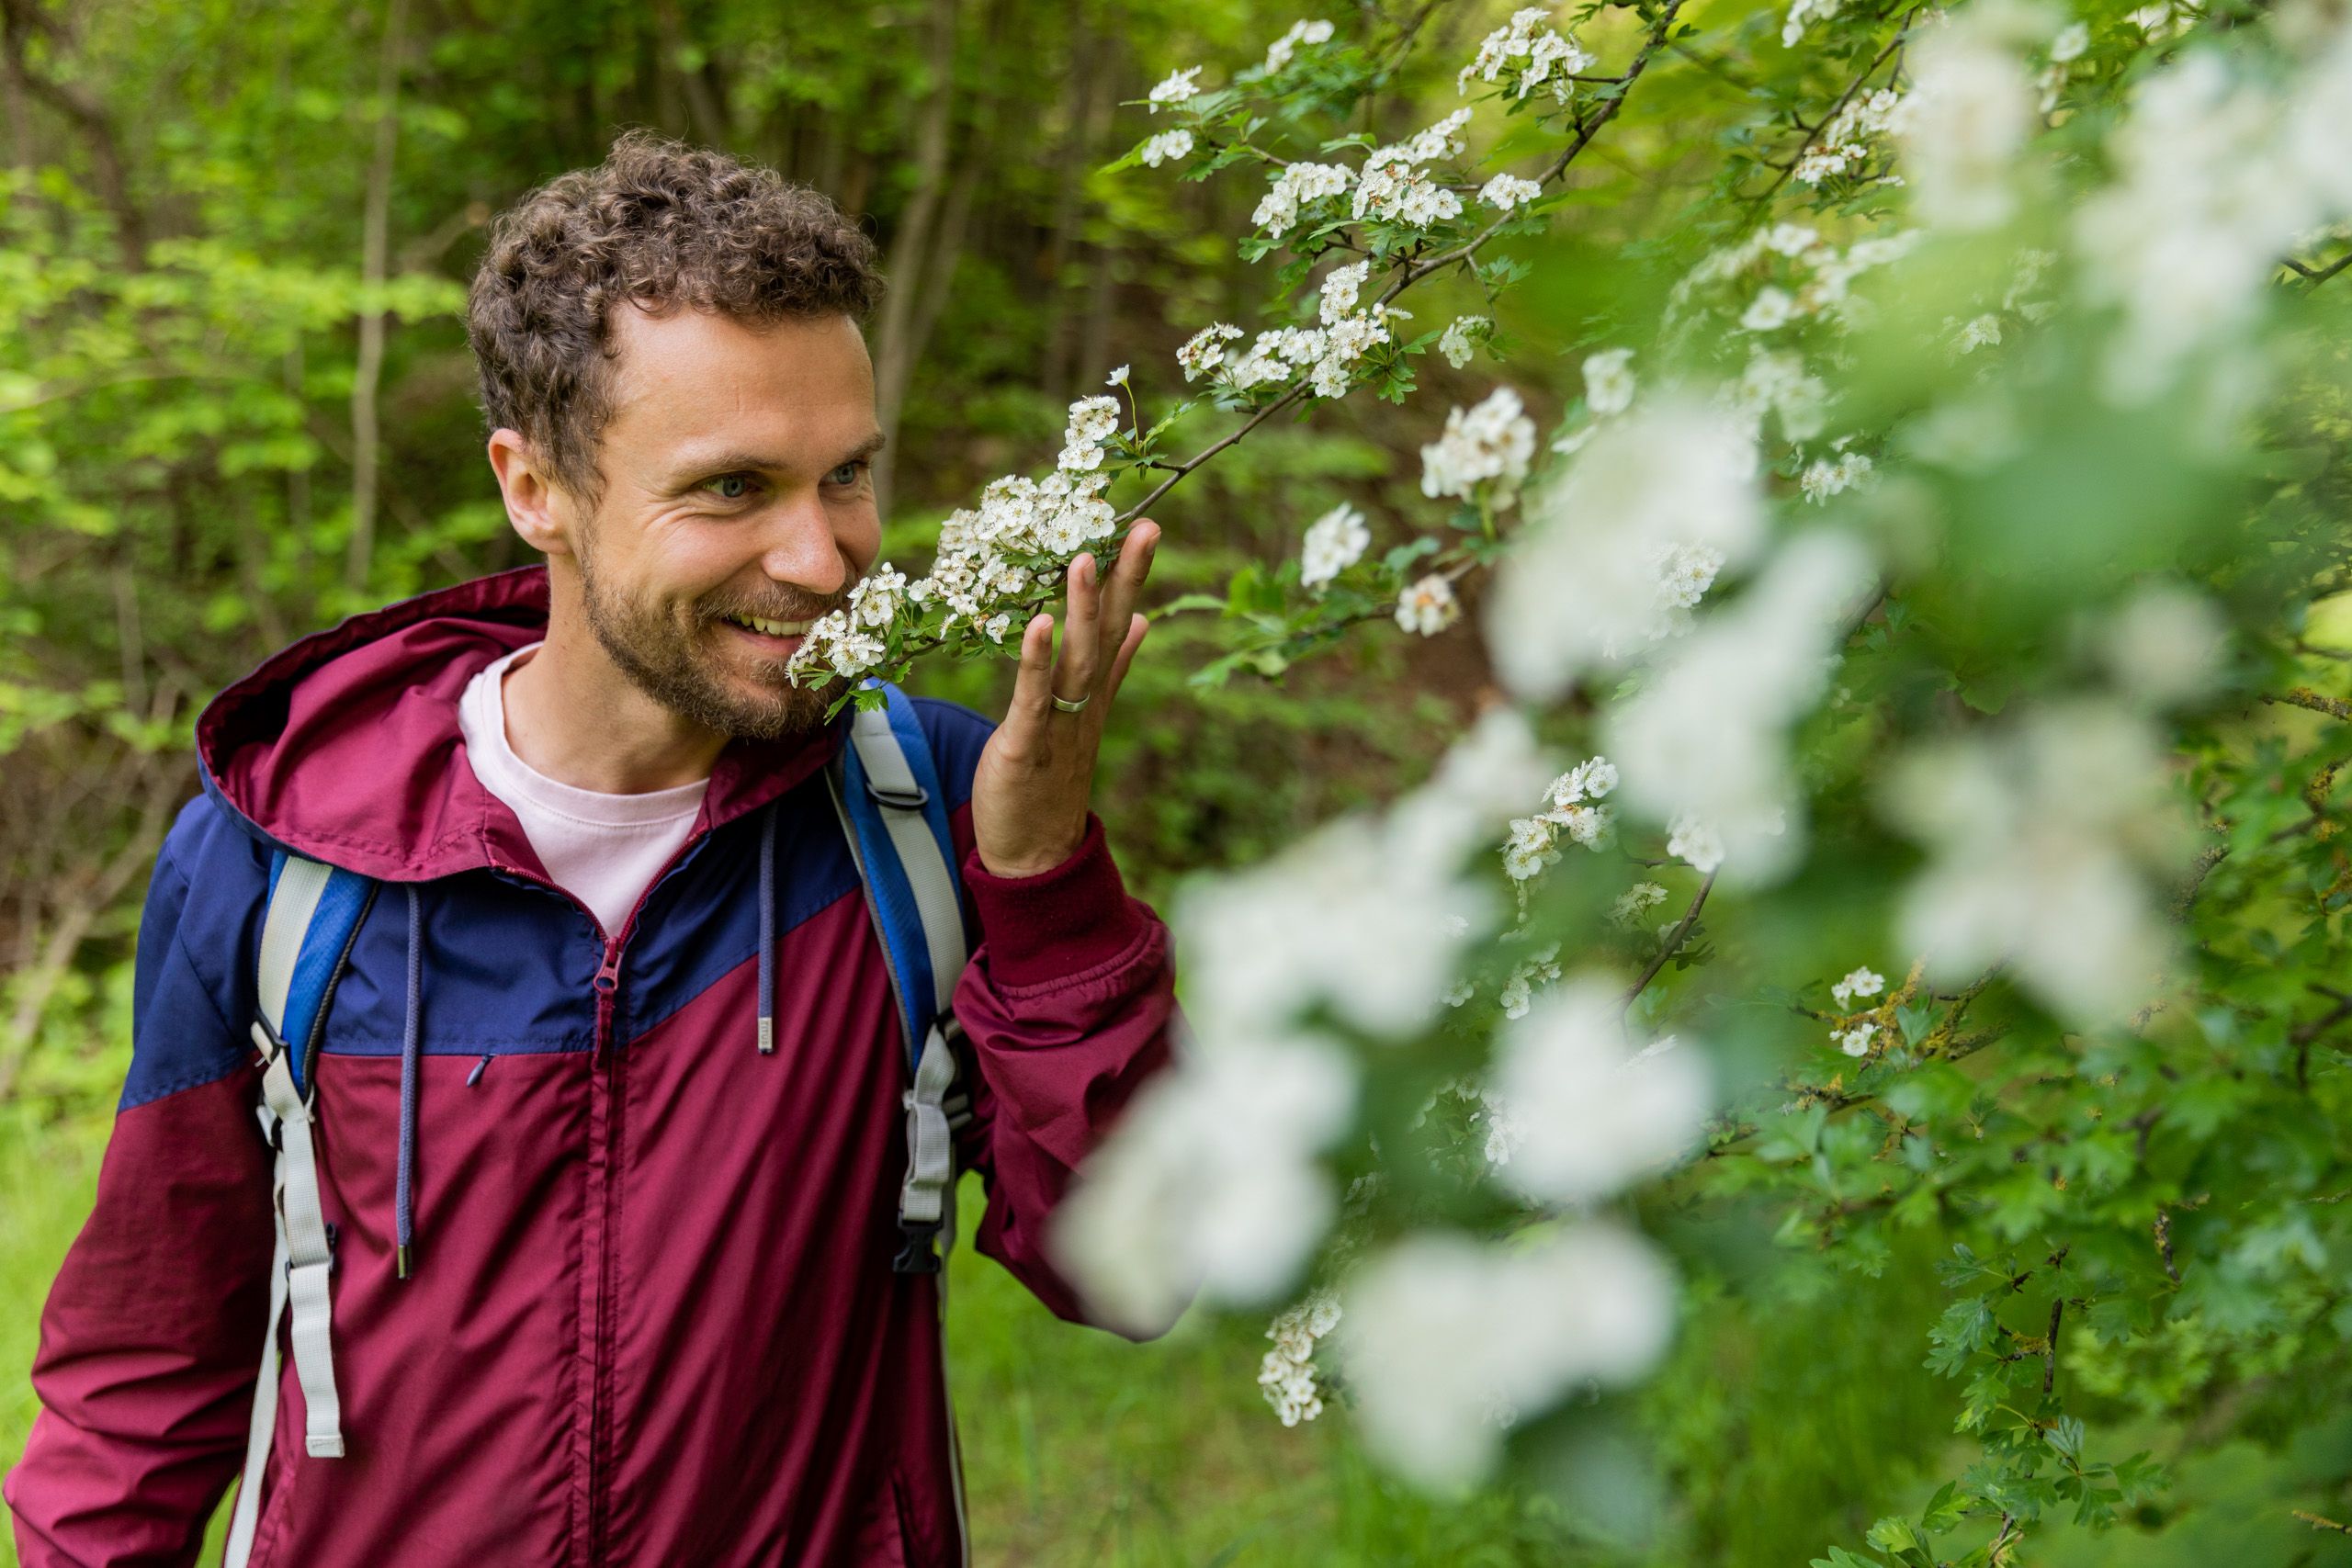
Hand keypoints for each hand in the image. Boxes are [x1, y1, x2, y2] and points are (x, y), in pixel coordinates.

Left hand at [969, 520, 1157, 876]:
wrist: (1035, 855)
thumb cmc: (1051, 781)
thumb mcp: (1084, 716)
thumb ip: (1114, 669)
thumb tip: (1140, 623)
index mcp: (1095, 691)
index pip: (1119, 623)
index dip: (1132, 577)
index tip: (1148, 527)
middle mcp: (1084, 702)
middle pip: (1109, 633)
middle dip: (1126, 580)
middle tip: (1146, 527)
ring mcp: (1059, 724)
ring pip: (1077, 660)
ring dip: (1082, 610)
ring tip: (1084, 559)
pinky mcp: (1025, 745)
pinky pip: (1034, 698)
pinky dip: (1037, 661)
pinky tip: (1040, 624)